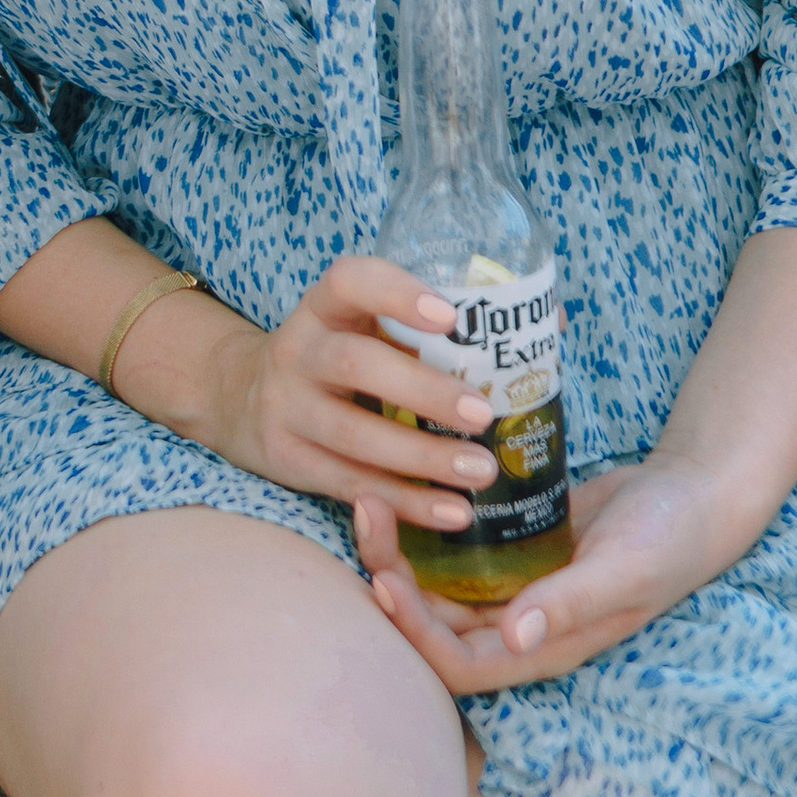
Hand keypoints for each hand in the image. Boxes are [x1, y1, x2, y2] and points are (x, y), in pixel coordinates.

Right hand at [188, 256, 502, 532]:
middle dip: (422, 390)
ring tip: (482, 472)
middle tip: (483, 413)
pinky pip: (349, 484)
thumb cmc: (340, 358)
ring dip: (420, 458)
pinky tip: (452, 514)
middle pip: (354, 363)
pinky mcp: (288, 459)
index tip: (450, 315)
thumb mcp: (368, 327)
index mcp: (325, 306)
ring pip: (351, 434)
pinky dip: (405, 503)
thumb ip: (440, 328)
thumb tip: (551, 321)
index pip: (350, 281)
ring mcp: (287, 406)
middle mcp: (298, 350)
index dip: (396, 294)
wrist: (245, 399)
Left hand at [353, 453, 742, 692]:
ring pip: (434, 586)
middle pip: (432, 626)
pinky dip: (423, 527)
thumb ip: (571, 603)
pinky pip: (452, 550)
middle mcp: (517, 625)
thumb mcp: (624, 570)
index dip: (414, 635)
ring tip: (371, 496)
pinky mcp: (508, 547)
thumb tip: (515, 638)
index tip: (384, 579)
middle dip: (389, 581)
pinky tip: (402, 485)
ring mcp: (510, 586)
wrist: (689, 494)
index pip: (458, 666)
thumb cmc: (667, 540)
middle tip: (365, 511)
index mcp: (543, 648)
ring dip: (397, 552)